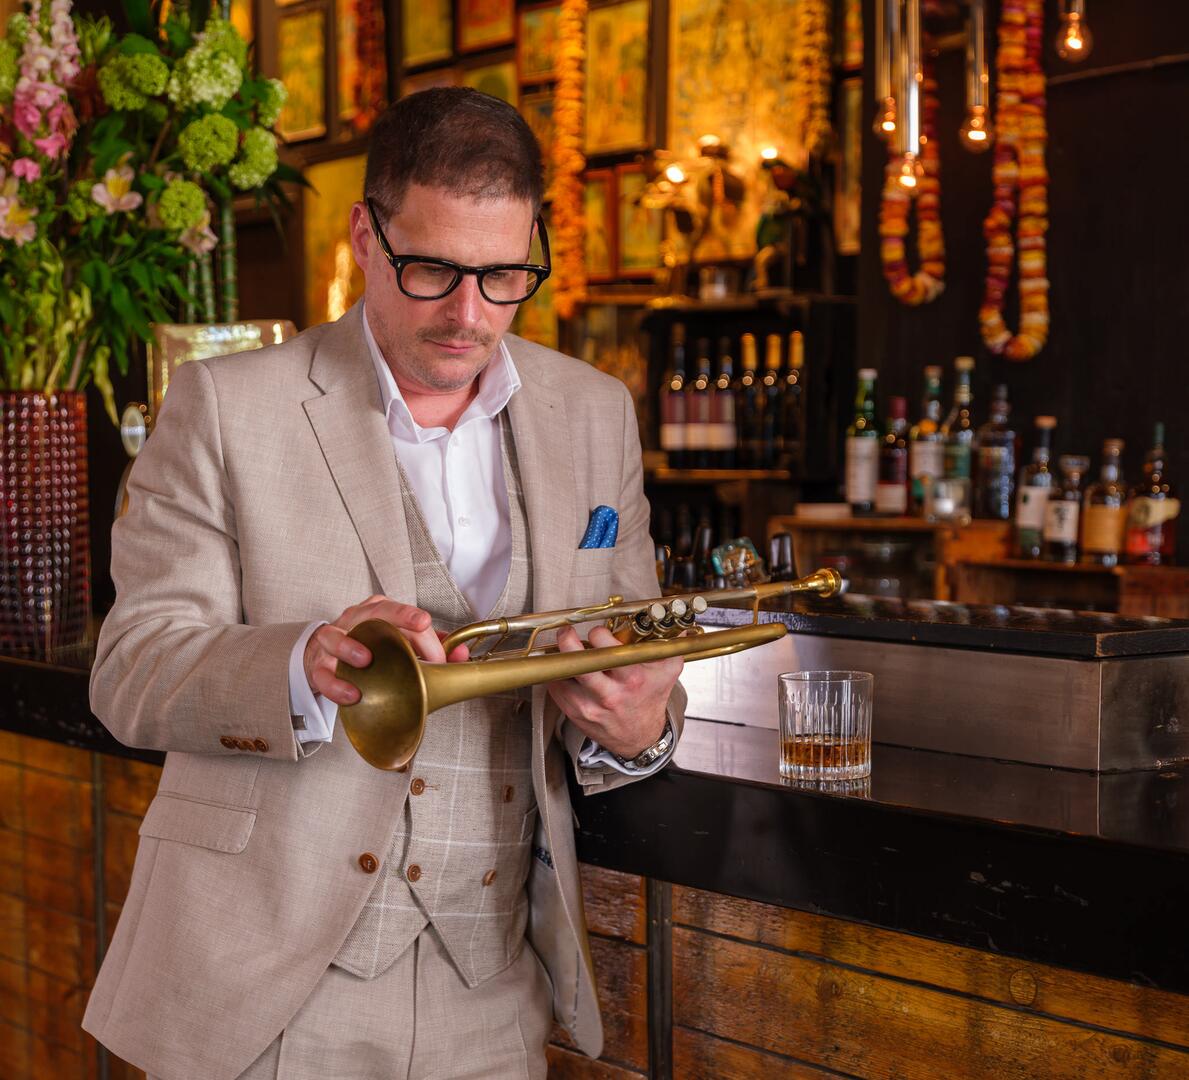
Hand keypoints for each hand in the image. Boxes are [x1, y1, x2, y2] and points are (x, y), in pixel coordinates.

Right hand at [304, 595, 468, 707]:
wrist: (323, 656)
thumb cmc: (366, 646)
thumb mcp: (397, 641)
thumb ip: (430, 647)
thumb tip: (460, 655)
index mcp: (378, 610)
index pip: (404, 613)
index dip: (426, 633)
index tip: (441, 655)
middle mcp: (355, 619)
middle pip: (376, 610)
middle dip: (400, 615)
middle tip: (421, 624)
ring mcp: (333, 639)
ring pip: (337, 636)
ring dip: (352, 647)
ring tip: (367, 660)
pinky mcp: (318, 664)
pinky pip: (323, 673)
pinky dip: (336, 684)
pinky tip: (352, 694)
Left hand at [545, 625, 682, 759]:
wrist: (640, 737)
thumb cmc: (651, 699)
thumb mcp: (668, 672)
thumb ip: (671, 645)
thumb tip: (678, 622)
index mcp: (632, 679)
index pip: (606, 649)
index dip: (598, 634)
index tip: (598, 633)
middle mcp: (609, 694)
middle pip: (578, 663)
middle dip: (567, 641)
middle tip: (567, 632)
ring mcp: (589, 706)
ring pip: (562, 676)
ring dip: (560, 659)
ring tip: (566, 651)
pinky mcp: (575, 714)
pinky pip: (556, 689)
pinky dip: (557, 676)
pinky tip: (567, 670)